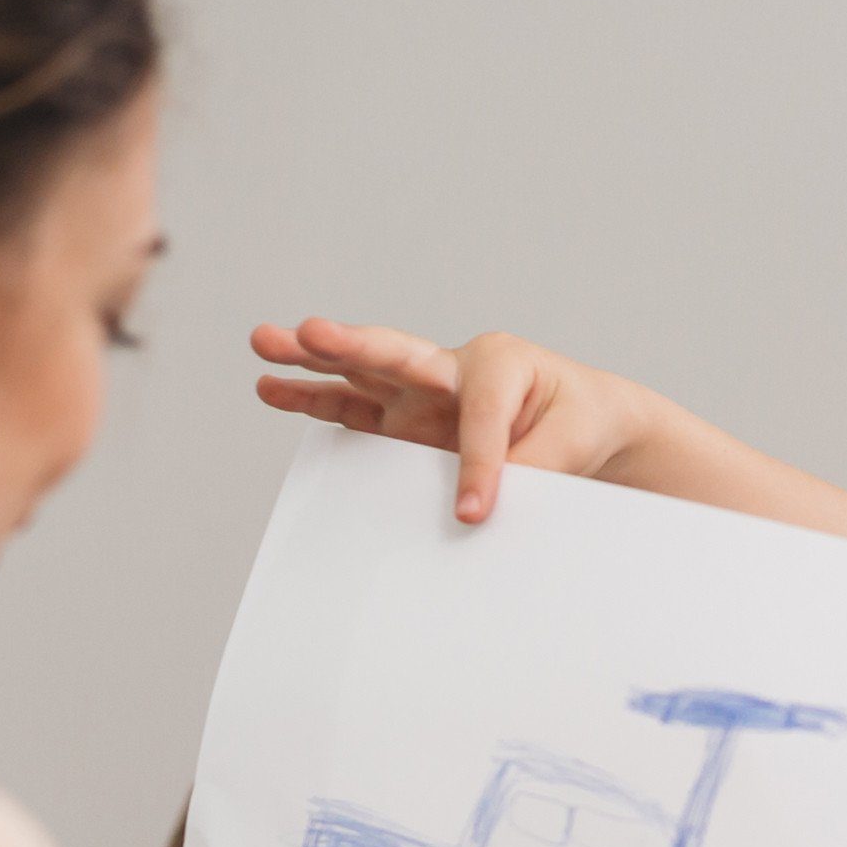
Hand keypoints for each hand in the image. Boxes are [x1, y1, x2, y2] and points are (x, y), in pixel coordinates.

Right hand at [250, 320, 647, 525]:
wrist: (584, 420)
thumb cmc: (581, 420)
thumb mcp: (574, 443)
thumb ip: (532, 467)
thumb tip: (482, 505)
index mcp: (500, 365)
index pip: (479, 419)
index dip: (478, 467)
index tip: (477, 513)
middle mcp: (451, 370)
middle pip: (395, 355)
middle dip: (351, 346)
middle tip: (309, 332)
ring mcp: (421, 395)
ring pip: (362, 375)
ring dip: (312, 365)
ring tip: (263, 346)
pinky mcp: (405, 421)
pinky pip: (356, 410)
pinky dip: (316, 400)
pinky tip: (274, 390)